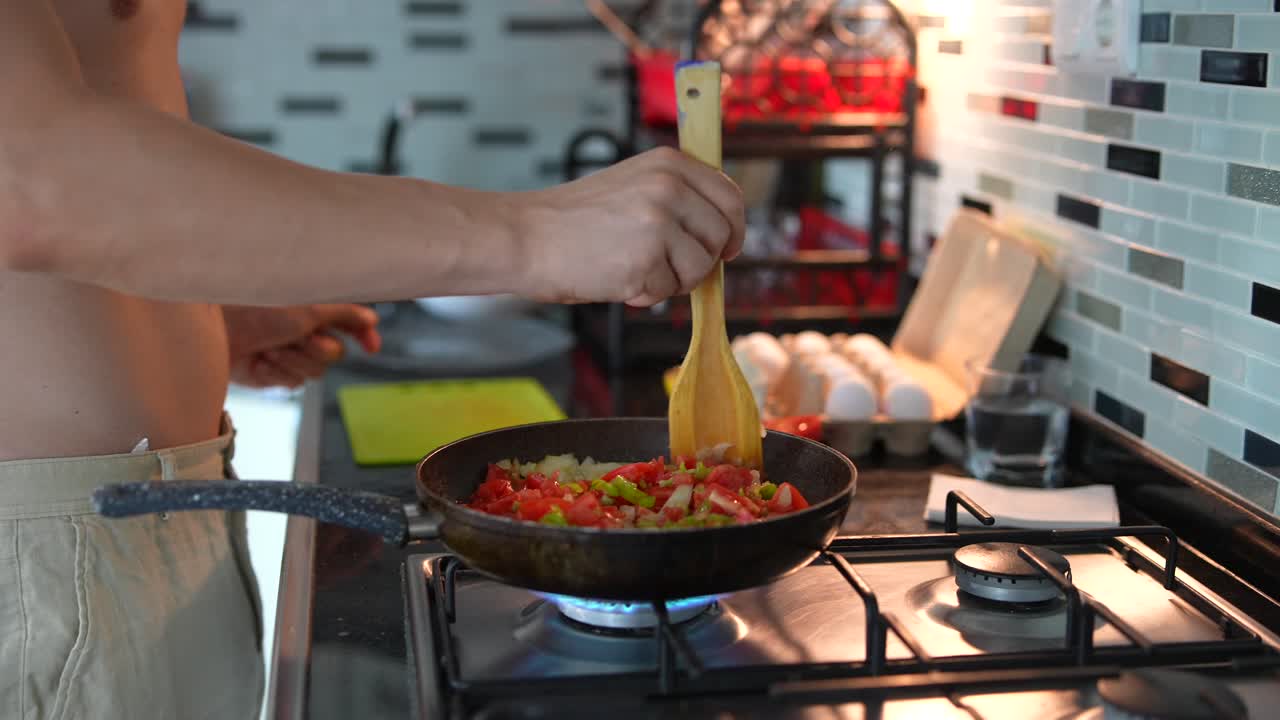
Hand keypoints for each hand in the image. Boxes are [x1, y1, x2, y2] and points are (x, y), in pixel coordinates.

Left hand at [223, 305, 380, 388]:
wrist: (218, 333)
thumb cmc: (258, 310)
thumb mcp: (308, 308)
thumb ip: (344, 314)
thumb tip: (372, 318)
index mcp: (314, 312)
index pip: (351, 326)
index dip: (365, 336)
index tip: (372, 348)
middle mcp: (305, 333)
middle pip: (336, 355)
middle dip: (316, 348)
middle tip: (297, 338)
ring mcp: (290, 355)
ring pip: (316, 372)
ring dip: (293, 361)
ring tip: (270, 348)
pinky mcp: (275, 374)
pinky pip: (293, 383)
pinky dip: (277, 372)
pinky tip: (260, 361)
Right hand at [514, 147, 744, 306]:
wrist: (526, 237)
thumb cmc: (573, 220)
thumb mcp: (631, 185)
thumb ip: (676, 198)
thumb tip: (721, 233)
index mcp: (669, 164)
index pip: (729, 197)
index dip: (733, 229)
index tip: (728, 248)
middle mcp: (669, 187)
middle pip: (722, 236)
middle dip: (703, 260)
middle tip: (670, 267)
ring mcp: (659, 222)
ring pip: (700, 268)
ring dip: (673, 280)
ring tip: (635, 269)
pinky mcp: (647, 258)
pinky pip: (668, 291)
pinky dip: (645, 294)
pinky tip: (616, 277)